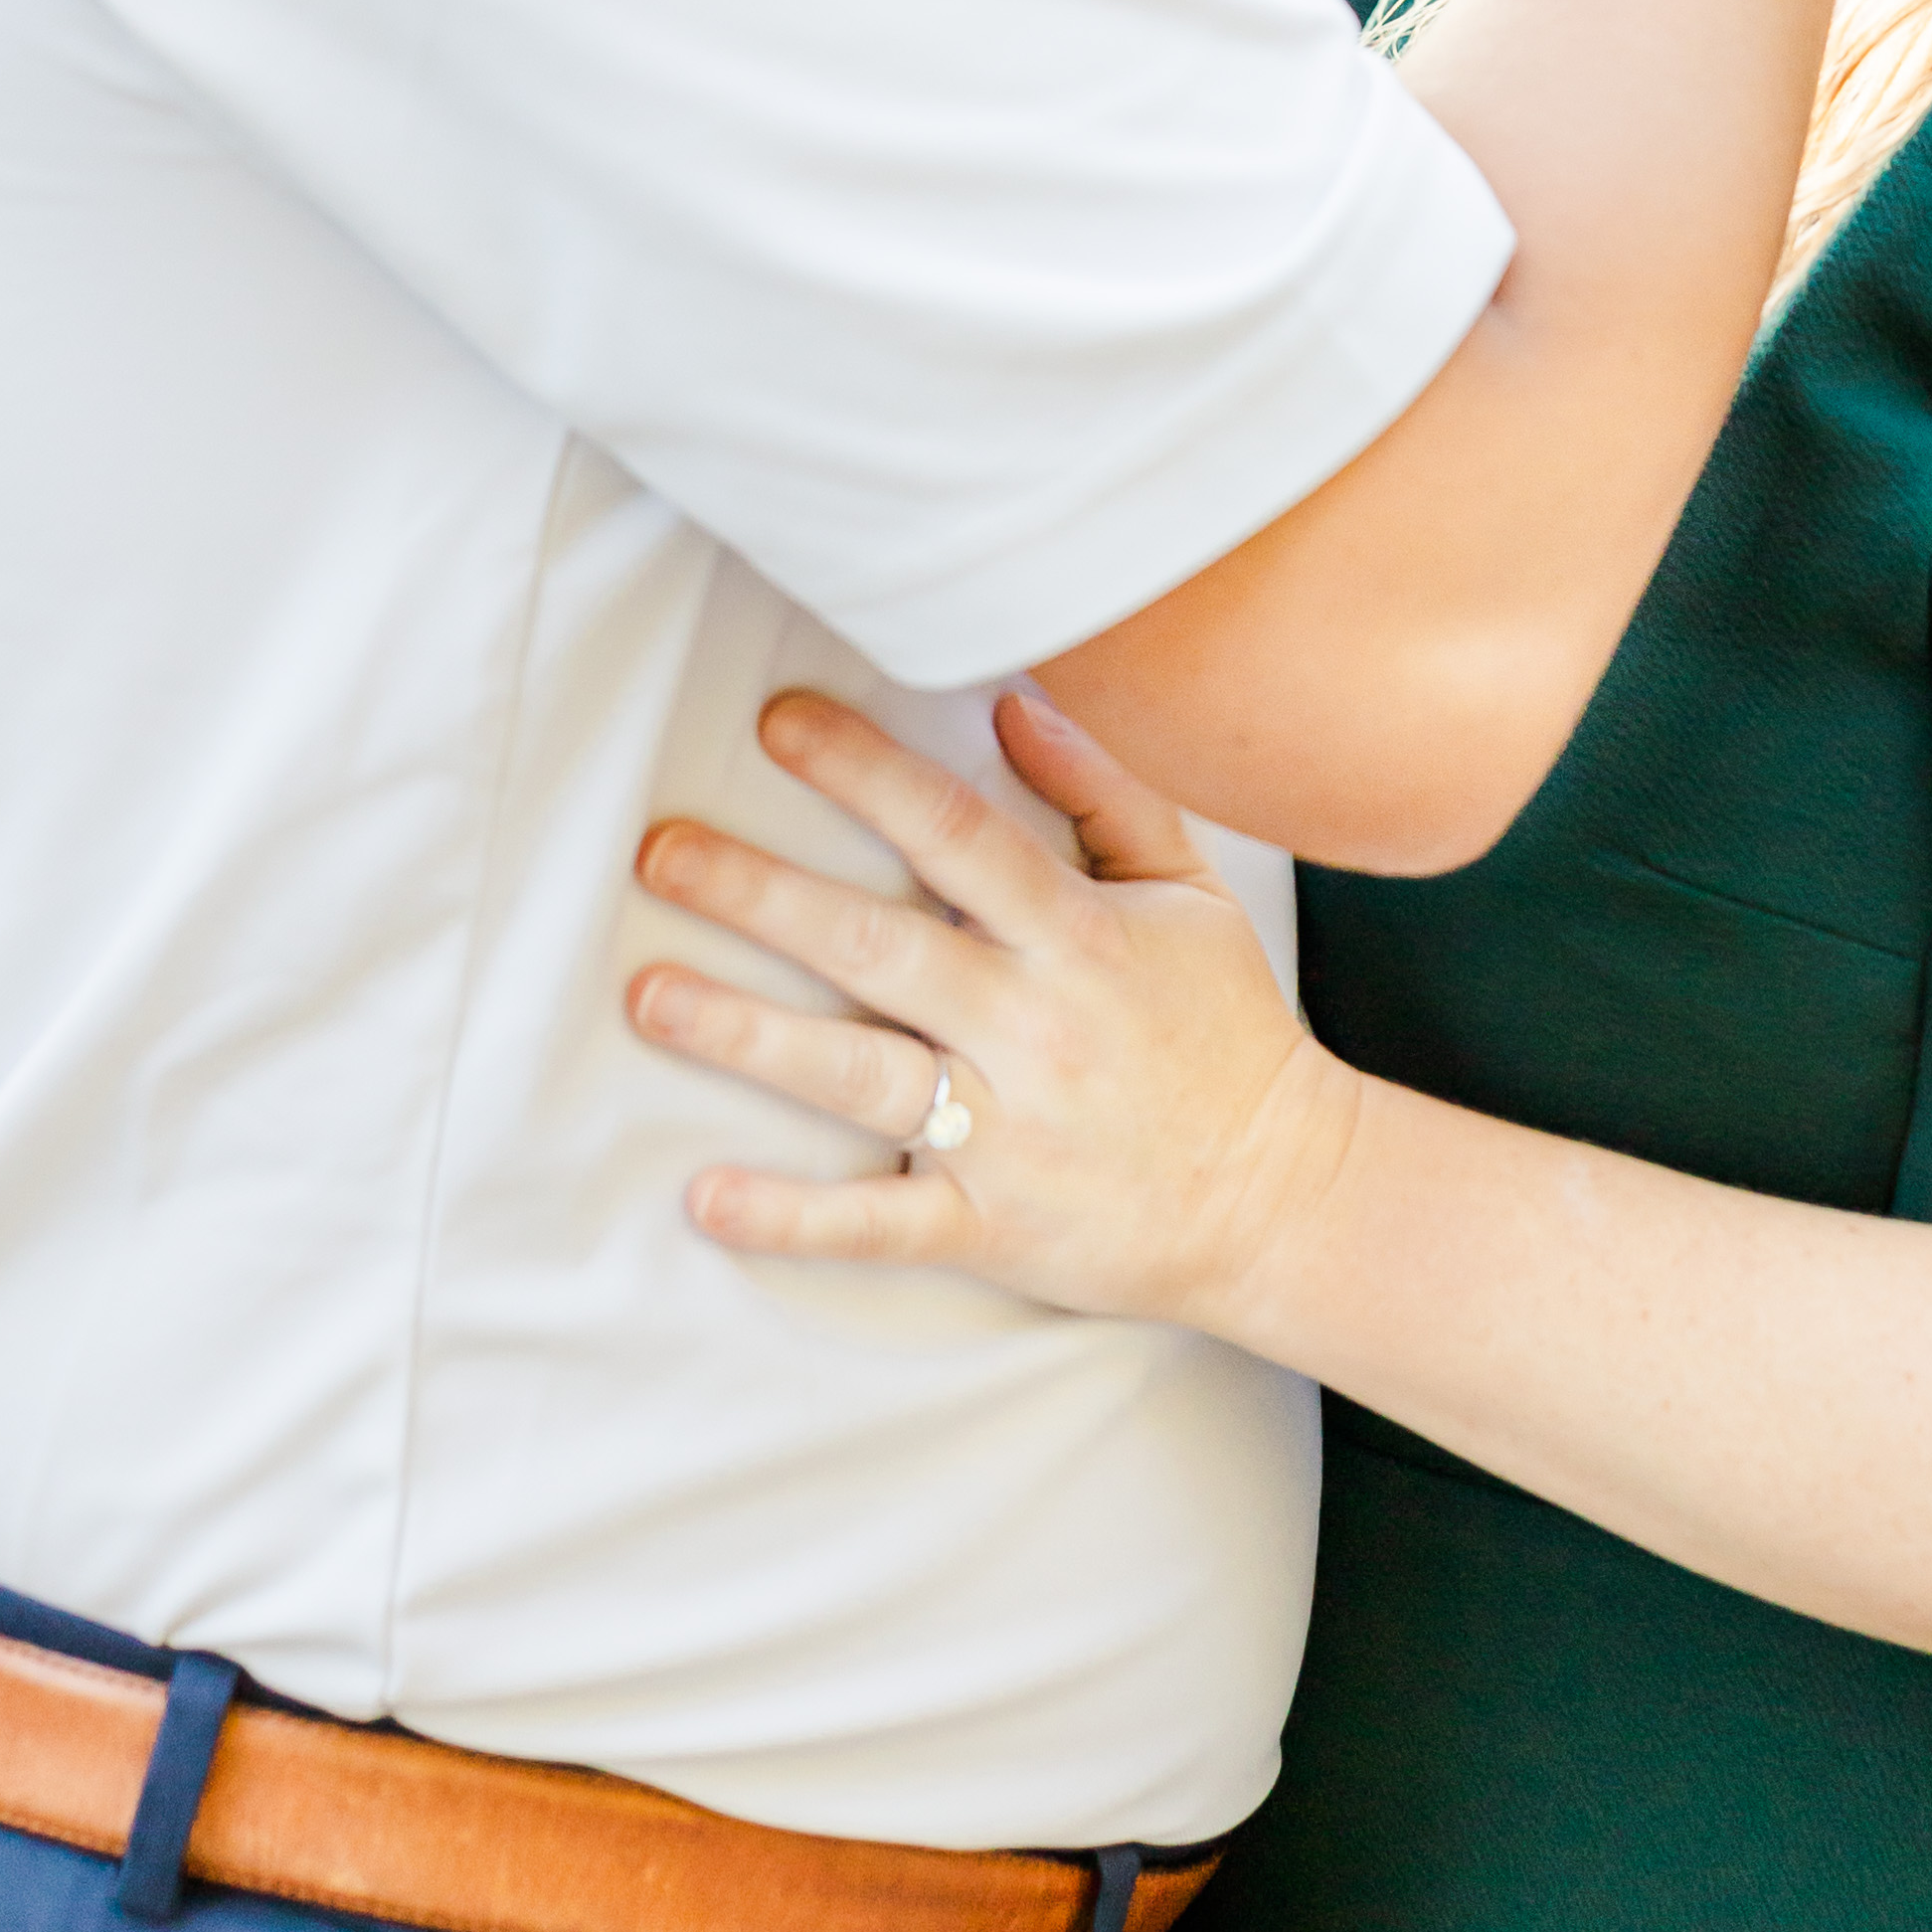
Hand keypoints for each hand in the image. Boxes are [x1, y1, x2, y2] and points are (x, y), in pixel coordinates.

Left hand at [626, 686, 1354, 1329]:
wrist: (1283, 1199)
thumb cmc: (1226, 1031)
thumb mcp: (1189, 892)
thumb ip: (1106, 794)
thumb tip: (1013, 704)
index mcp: (1078, 937)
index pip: (954, 833)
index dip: (862, 771)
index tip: (777, 725)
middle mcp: (1032, 1028)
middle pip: (877, 946)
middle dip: (760, 894)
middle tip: (660, 854)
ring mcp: (1007, 1133)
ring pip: (856, 1076)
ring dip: (744, 1035)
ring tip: (648, 994)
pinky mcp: (989, 1226)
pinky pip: (878, 1224)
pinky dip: (791, 1217)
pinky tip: (707, 1198)